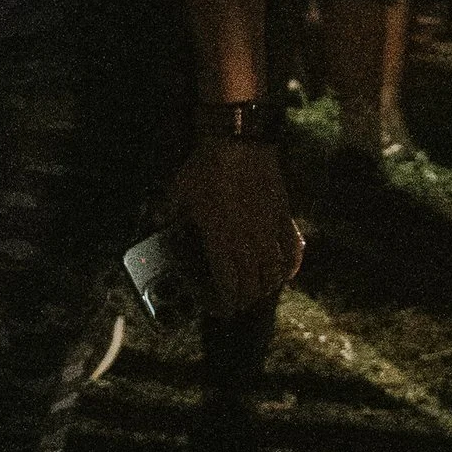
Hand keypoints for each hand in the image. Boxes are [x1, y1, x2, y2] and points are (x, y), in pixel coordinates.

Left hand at [170, 134, 303, 316]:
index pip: (227, 287)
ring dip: (265, 287)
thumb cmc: (205, 168)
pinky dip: (291, 266)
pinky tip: (286, 273)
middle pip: (252, 287)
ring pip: (274, 275)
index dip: (224, 304)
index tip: (219, 308)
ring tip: (257, 290)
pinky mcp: (284, 219)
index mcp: (220, 243)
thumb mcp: (178, 192)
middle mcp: (248, 245)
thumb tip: (157, 219)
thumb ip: (168, 211)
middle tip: (236, 301)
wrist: (238, 143)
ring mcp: (269, 233)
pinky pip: (294, 250)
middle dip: (244, 300)